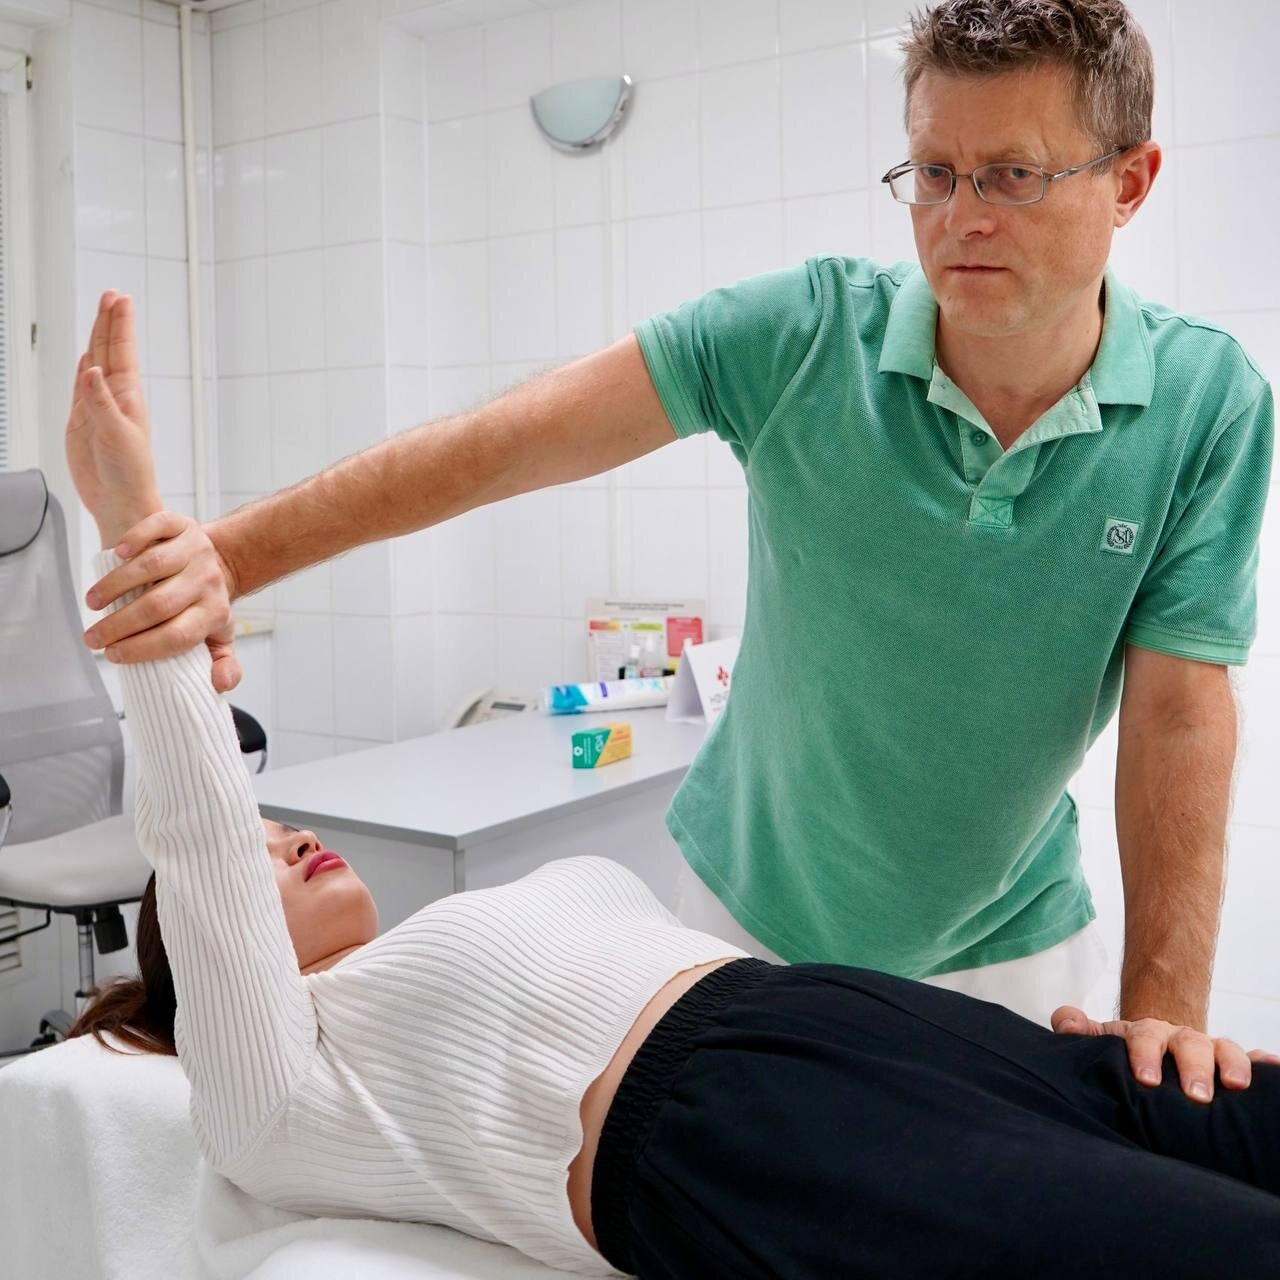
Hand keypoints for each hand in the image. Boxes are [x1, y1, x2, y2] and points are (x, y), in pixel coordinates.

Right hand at [65, 291, 160, 544]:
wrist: (119, 502)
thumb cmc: (129, 475)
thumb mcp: (117, 436)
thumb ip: (102, 403)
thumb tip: (92, 370)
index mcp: (128, 397)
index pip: (121, 351)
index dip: (119, 324)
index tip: (119, 298)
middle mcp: (114, 397)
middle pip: (109, 350)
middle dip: (110, 322)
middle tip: (112, 295)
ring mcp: (98, 408)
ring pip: (95, 365)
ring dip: (97, 340)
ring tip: (101, 317)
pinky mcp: (83, 422)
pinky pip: (82, 388)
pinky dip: (83, 370)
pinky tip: (86, 360)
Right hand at [83, 511, 242, 692]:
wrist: (219, 561)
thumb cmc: (206, 605)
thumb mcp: (219, 637)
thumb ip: (224, 665)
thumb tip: (219, 684)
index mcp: (216, 612)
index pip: (178, 636)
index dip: (142, 648)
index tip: (113, 655)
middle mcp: (207, 580)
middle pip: (159, 605)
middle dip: (119, 625)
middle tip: (92, 638)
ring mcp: (196, 549)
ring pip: (151, 566)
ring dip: (115, 585)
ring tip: (93, 603)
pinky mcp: (182, 525)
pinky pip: (158, 527)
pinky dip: (135, 538)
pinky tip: (116, 553)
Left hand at [1051, 1004, 1279, 1101]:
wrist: (1156, 1047)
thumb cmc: (1127, 1051)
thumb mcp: (1103, 1041)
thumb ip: (1082, 1032)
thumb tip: (1064, 1021)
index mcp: (1146, 1034)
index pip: (1144, 1039)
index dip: (1145, 1055)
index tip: (1146, 1080)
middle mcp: (1180, 1038)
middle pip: (1189, 1045)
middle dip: (1193, 1068)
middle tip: (1195, 1095)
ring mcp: (1208, 1050)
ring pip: (1224, 1049)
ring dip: (1232, 1064)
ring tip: (1237, 1084)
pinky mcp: (1231, 1063)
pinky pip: (1251, 1059)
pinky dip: (1264, 1064)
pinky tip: (1272, 1067)